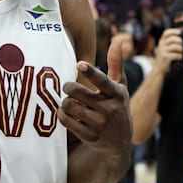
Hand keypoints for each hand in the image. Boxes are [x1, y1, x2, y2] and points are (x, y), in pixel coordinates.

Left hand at [59, 35, 131, 150]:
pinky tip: (66, 112)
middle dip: (68, 87)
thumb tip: (118, 40)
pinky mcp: (89, 136)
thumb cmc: (117, 106)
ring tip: (69, 101)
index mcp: (117, 94)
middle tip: (69, 88)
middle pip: (77, 92)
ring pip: (69, 105)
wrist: (119, 143)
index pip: (103, 81)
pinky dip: (62, 114)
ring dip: (65, 101)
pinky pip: (66, 120)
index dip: (91, 72)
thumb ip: (116, 63)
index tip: (80, 64)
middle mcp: (109, 109)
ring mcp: (99, 124)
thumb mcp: (120, 86)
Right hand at [152, 27, 182, 74]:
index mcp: (161, 41)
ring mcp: (162, 51)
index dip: (174, 31)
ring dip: (181, 49)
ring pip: (174, 46)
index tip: (180, 32)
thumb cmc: (165, 57)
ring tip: (181, 52)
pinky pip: (175, 54)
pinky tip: (180, 57)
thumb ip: (171, 42)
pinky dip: (179, 56)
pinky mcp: (165, 57)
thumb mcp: (165, 48)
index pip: (166, 32)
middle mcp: (161, 45)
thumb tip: (182, 36)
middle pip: (172, 38)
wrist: (159, 68)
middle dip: (180, 41)